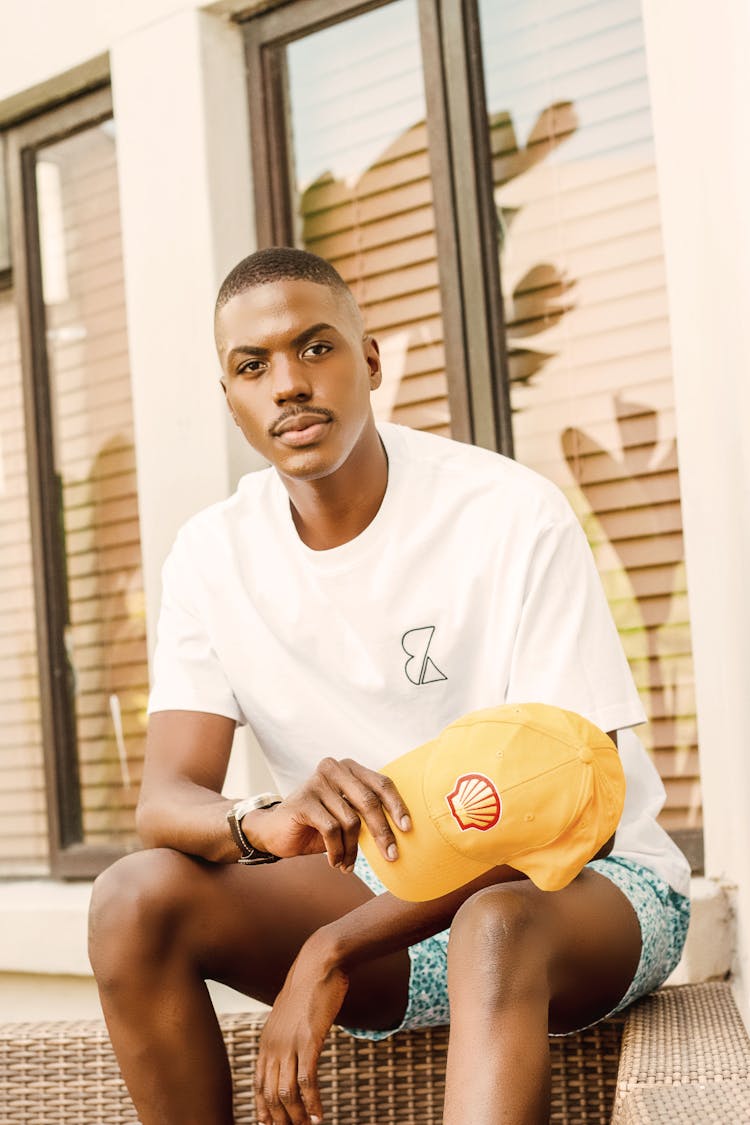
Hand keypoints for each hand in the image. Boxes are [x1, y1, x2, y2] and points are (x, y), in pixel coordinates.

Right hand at [243, 758, 411, 871]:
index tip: (408, 829)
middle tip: (392, 856)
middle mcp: (334, 769)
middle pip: (369, 801)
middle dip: (383, 832)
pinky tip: (335, 863)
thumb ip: (367, 813)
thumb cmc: (318, 825)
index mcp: (349, 768)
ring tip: (349, 864)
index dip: (397, 806)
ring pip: (350, 820)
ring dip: (353, 849)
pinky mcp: (303, 801)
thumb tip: (403, 831)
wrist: (276, 832)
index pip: (382, 783)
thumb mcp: (346, 815)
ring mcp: (317, 783)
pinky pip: (331, 830)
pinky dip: (337, 850)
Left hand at [255, 941, 348, 1123]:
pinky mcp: (309, 1040)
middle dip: (280, 1118)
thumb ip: (287, 1034)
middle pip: (270, 1093)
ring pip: (286, 1092)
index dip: (262, 1108)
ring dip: (297, 1115)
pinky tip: (319, 1115)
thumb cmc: (310, 986)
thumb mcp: (291, 1014)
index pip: (258, 1083)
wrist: (320, 961)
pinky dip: (312, 1102)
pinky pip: (307, 1080)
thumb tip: (291, 1049)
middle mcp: (273, 1044)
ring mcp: (290, 1043)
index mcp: (266, 1039)